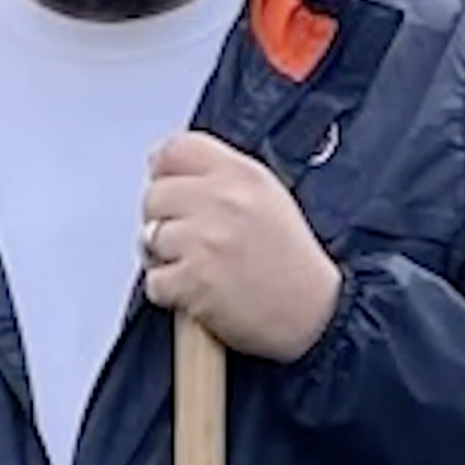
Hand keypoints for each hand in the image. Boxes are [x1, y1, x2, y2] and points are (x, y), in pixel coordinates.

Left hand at [139, 131, 341, 362]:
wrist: (315, 313)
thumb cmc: (292, 262)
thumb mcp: (267, 197)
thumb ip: (220, 177)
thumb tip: (167, 172)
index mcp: (241, 175)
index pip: (175, 150)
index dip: (164, 172)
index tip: (169, 190)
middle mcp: (221, 201)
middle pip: (154, 195)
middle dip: (162, 219)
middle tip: (185, 240)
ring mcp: (205, 241)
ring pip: (149, 238)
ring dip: (164, 258)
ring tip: (195, 267)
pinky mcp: (193, 281)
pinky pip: (154, 281)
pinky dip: (168, 292)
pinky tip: (196, 292)